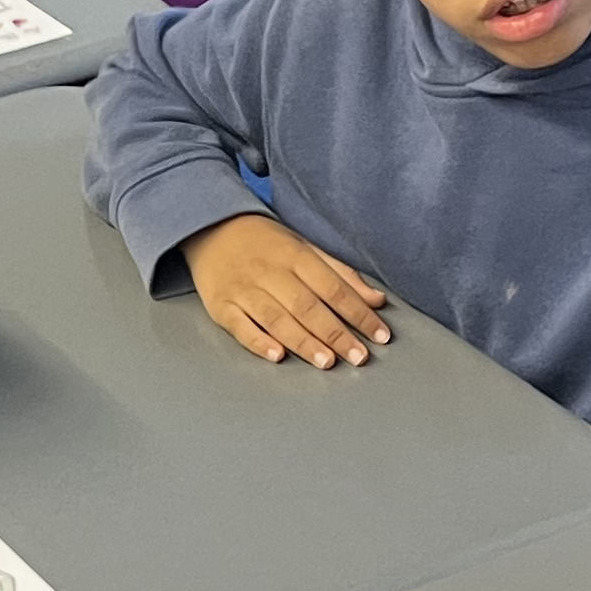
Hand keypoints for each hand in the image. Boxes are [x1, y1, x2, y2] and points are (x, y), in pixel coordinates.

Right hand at [182, 211, 386, 369]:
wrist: (211, 228)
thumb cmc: (266, 244)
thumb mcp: (306, 248)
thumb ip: (342, 275)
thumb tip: (377, 300)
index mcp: (295, 255)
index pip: (333, 288)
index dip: (358, 312)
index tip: (380, 335)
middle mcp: (270, 272)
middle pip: (307, 306)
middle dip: (336, 333)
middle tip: (359, 357)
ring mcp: (243, 290)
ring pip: (277, 319)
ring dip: (304, 342)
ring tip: (327, 362)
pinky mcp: (221, 306)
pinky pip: (240, 327)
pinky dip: (259, 342)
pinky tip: (278, 356)